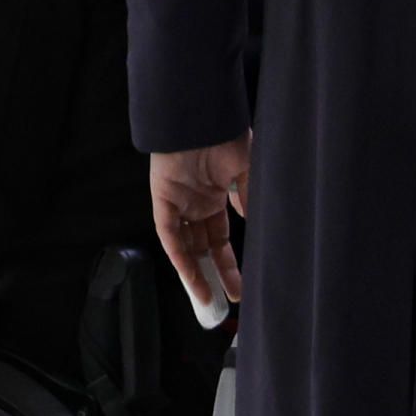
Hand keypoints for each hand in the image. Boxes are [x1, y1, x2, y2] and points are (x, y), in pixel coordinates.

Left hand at [152, 133, 250, 313]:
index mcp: (214, 195)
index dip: (229, 261)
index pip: (220, 237)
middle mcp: (195, 202)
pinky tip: (194, 278)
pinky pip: (170, 235)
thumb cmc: (225, 134)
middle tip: (232, 299)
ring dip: (197, 274)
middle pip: (204, 247)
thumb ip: (249, 197)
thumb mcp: (247, 169)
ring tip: (212, 300)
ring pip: (186, 246)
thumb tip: (253, 223)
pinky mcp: (163, 199)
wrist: (201, 114)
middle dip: (217, 274)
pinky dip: (181, 258)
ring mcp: (178, 202)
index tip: (246, 283)